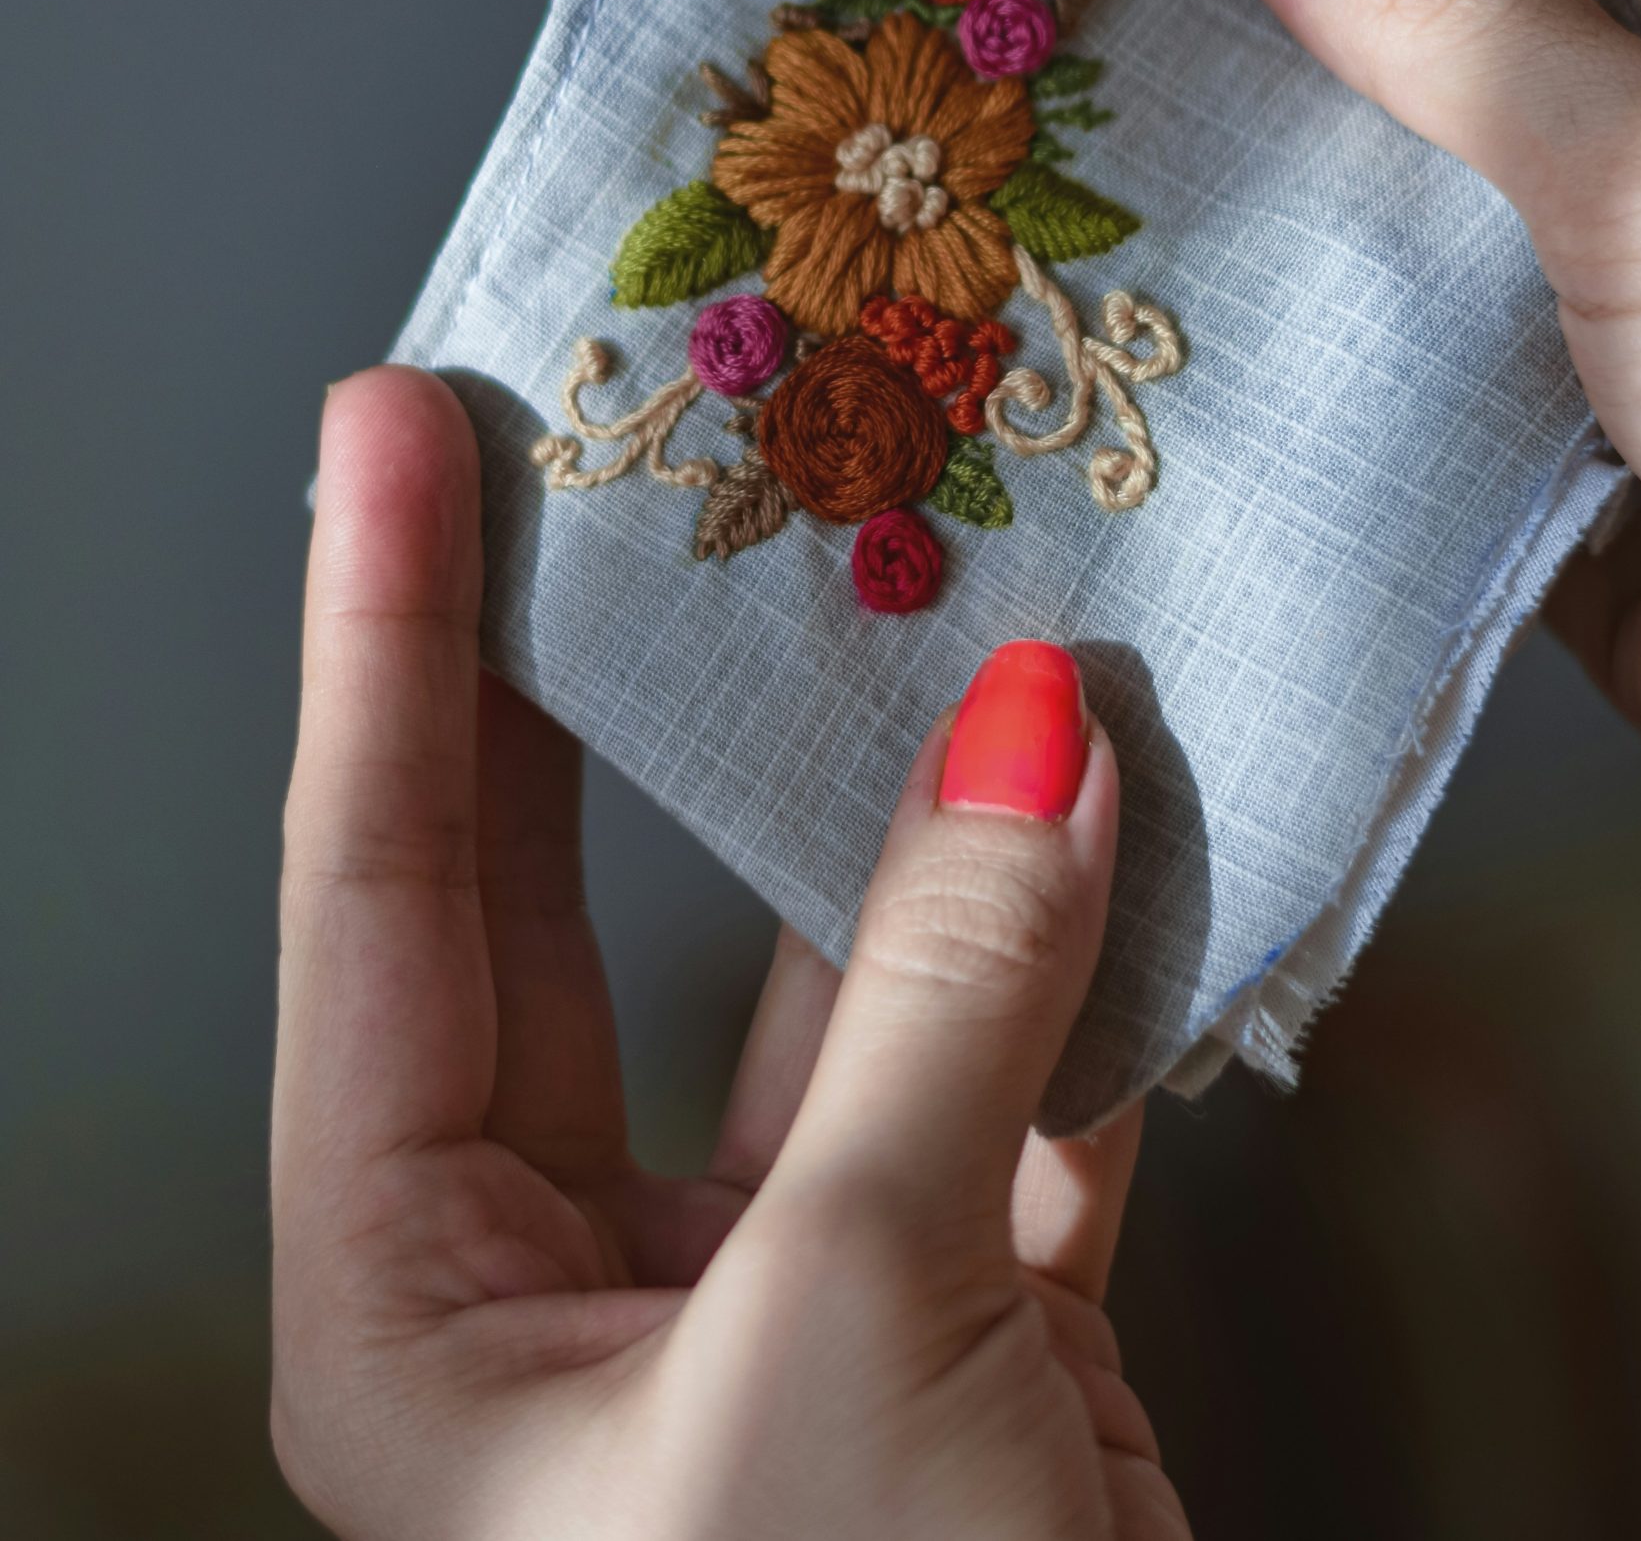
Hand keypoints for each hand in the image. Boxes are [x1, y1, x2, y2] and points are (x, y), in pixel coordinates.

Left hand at [273, 368, 1185, 1539]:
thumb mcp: (855, 1342)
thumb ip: (949, 1012)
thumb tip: (1031, 734)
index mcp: (429, 1314)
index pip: (384, 903)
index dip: (388, 646)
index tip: (395, 427)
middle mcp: (575, 1288)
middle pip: (573, 900)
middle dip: (595, 674)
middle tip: (603, 439)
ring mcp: (784, 1292)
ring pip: (833, 982)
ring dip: (909, 810)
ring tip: (928, 580)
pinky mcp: (966, 1323)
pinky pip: (1015, 1081)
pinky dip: (1082, 958)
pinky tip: (1127, 802)